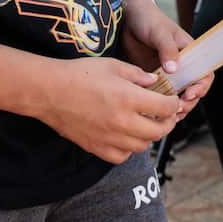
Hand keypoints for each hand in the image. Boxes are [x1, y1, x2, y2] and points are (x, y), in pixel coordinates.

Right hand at [36, 57, 178, 163]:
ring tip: (146, 124)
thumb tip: (154, 82)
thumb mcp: (114, 65)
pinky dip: (129, 148)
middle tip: (165, 115)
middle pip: (158, 131)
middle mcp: (122, 121)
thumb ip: (138, 75)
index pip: (165, 108)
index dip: (173, 103)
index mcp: (129, 98)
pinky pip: (122, 156)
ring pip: (142, 146)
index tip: (171, 99)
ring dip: (149, 136)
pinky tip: (126, 136)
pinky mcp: (96, 147)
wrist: (49, 91)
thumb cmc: (80, 74)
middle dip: (167, 123)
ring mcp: (109, 137)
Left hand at [119, 0, 212, 118]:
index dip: (201, 87)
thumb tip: (174, 69)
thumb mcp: (159, 32)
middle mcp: (182, 65)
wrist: (127, 18)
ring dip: (176, 108)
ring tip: (167, 115)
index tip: (189, 94)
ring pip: (178, 96)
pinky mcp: (154, 79)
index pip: (204, 73)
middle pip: (193, 90)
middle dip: (188, 102)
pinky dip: (161, 105)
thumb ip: (167, 49)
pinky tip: (155, 112)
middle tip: (176, 110)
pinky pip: (162, 96)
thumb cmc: (148, 19)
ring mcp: (168, 74)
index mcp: (190, 53)